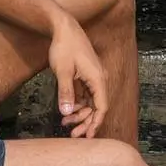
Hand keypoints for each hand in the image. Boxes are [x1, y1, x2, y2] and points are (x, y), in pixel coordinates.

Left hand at [43, 14, 108, 138]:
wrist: (63, 28)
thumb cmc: (65, 47)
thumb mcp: (63, 71)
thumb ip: (66, 92)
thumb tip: (67, 112)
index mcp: (98, 79)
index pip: (102, 106)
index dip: (96, 123)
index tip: (88, 136)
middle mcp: (99, 80)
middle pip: (96, 107)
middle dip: (86, 122)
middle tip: (73, 135)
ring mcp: (92, 78)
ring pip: (90, 103)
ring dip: (79, 114)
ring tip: (65, 124)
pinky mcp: (85, 77)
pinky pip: (84, 96)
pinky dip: (76, 105)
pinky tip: (66, 112)